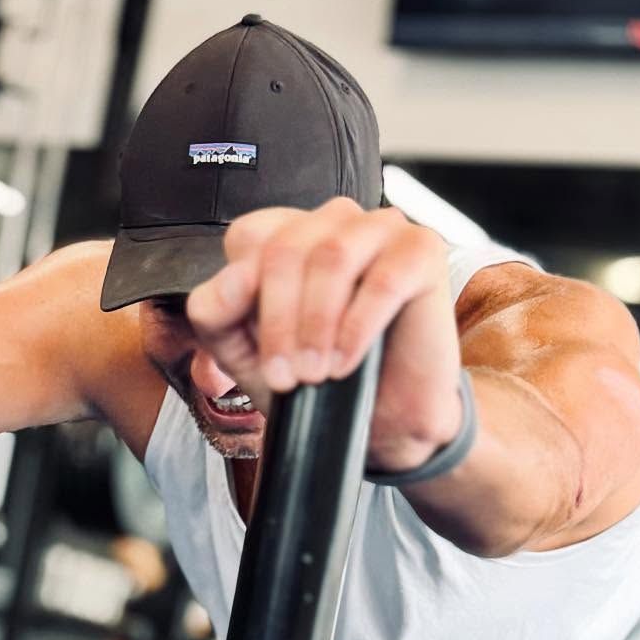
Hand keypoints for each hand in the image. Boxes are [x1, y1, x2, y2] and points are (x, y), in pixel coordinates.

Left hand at [185, 198, 465, 472]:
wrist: (380, 420)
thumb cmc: (315, 377)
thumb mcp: (245, 354)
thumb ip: (216, 315)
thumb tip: (228, 281)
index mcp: (288, 232)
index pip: (249, 237)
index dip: (241, 297)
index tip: (253, 355)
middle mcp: (334, 219)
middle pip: (285, 250)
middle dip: (278, 322)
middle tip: (285, 377)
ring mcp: (381, 227)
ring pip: (332, 257)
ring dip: (315, 325)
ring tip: (315, 374)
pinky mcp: (423, 250)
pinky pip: (384, 279)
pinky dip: (357, 327)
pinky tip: (346, 363)